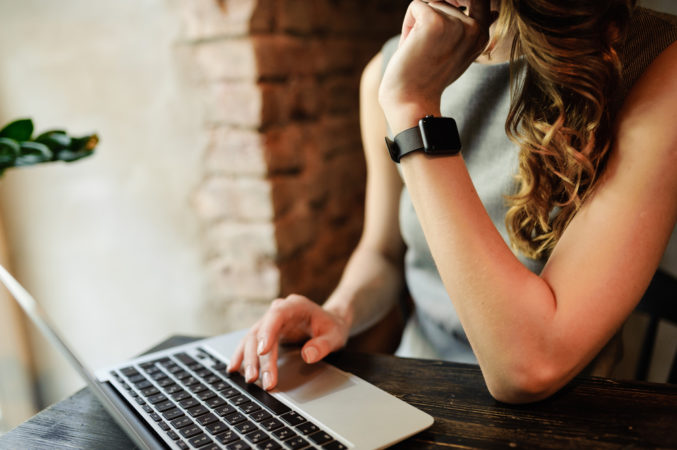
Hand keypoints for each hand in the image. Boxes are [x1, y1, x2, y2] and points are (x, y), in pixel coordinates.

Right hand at [227, 294, 350, 390]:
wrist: (329, 321)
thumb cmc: (331, 326)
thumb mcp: (334, 335)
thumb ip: (323, 345)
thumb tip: (308, 355)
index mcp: (295, 305)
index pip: (277, 314)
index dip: (267, 332)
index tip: (263, 351)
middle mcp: (279, 311)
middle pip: (261, 331)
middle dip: (258, 357)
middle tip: (261, 379)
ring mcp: (270, 321)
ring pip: (252, 338)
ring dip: (248, 359)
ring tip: (249, 379)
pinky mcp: (266, 332)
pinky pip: (250, 343)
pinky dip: (242, 355)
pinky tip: (234, 368)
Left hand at [378, 0, 492, 129]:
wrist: (412, 101)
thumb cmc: (429, 77)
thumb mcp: (458, 52)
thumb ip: (470, 30)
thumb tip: (493, 13)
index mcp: (482, 35)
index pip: (480, 0)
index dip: (459, 3)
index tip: (443, 25)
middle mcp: (474, 28)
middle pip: (446, 1)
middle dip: (431, 19)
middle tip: (428, 49)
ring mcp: (455, 24)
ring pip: (430, 4)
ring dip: (418, 26)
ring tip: (421, 52)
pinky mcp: (434, 21)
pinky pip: (416, 6)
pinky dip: (407, 26)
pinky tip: (412, 48)